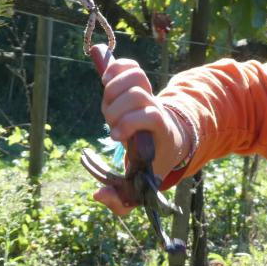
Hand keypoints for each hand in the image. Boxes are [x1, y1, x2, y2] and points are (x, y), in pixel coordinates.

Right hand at [92, 44, 187, 215]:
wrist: (170, 143)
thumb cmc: (151, 166)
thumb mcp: (140, 188)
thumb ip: (120, 200)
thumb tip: (97, 195)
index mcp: (161, 132)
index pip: (151, 115)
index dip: (131, 123)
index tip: (116, 138)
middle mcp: (156, 109)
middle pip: (137, 95)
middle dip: (117, 110)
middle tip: (110, 125)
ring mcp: (148, 94)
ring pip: (134, 77)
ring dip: (114, 90)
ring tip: (108, 104)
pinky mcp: (138, 83)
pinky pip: (128, 66)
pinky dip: (115, 69)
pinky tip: (106, 82)